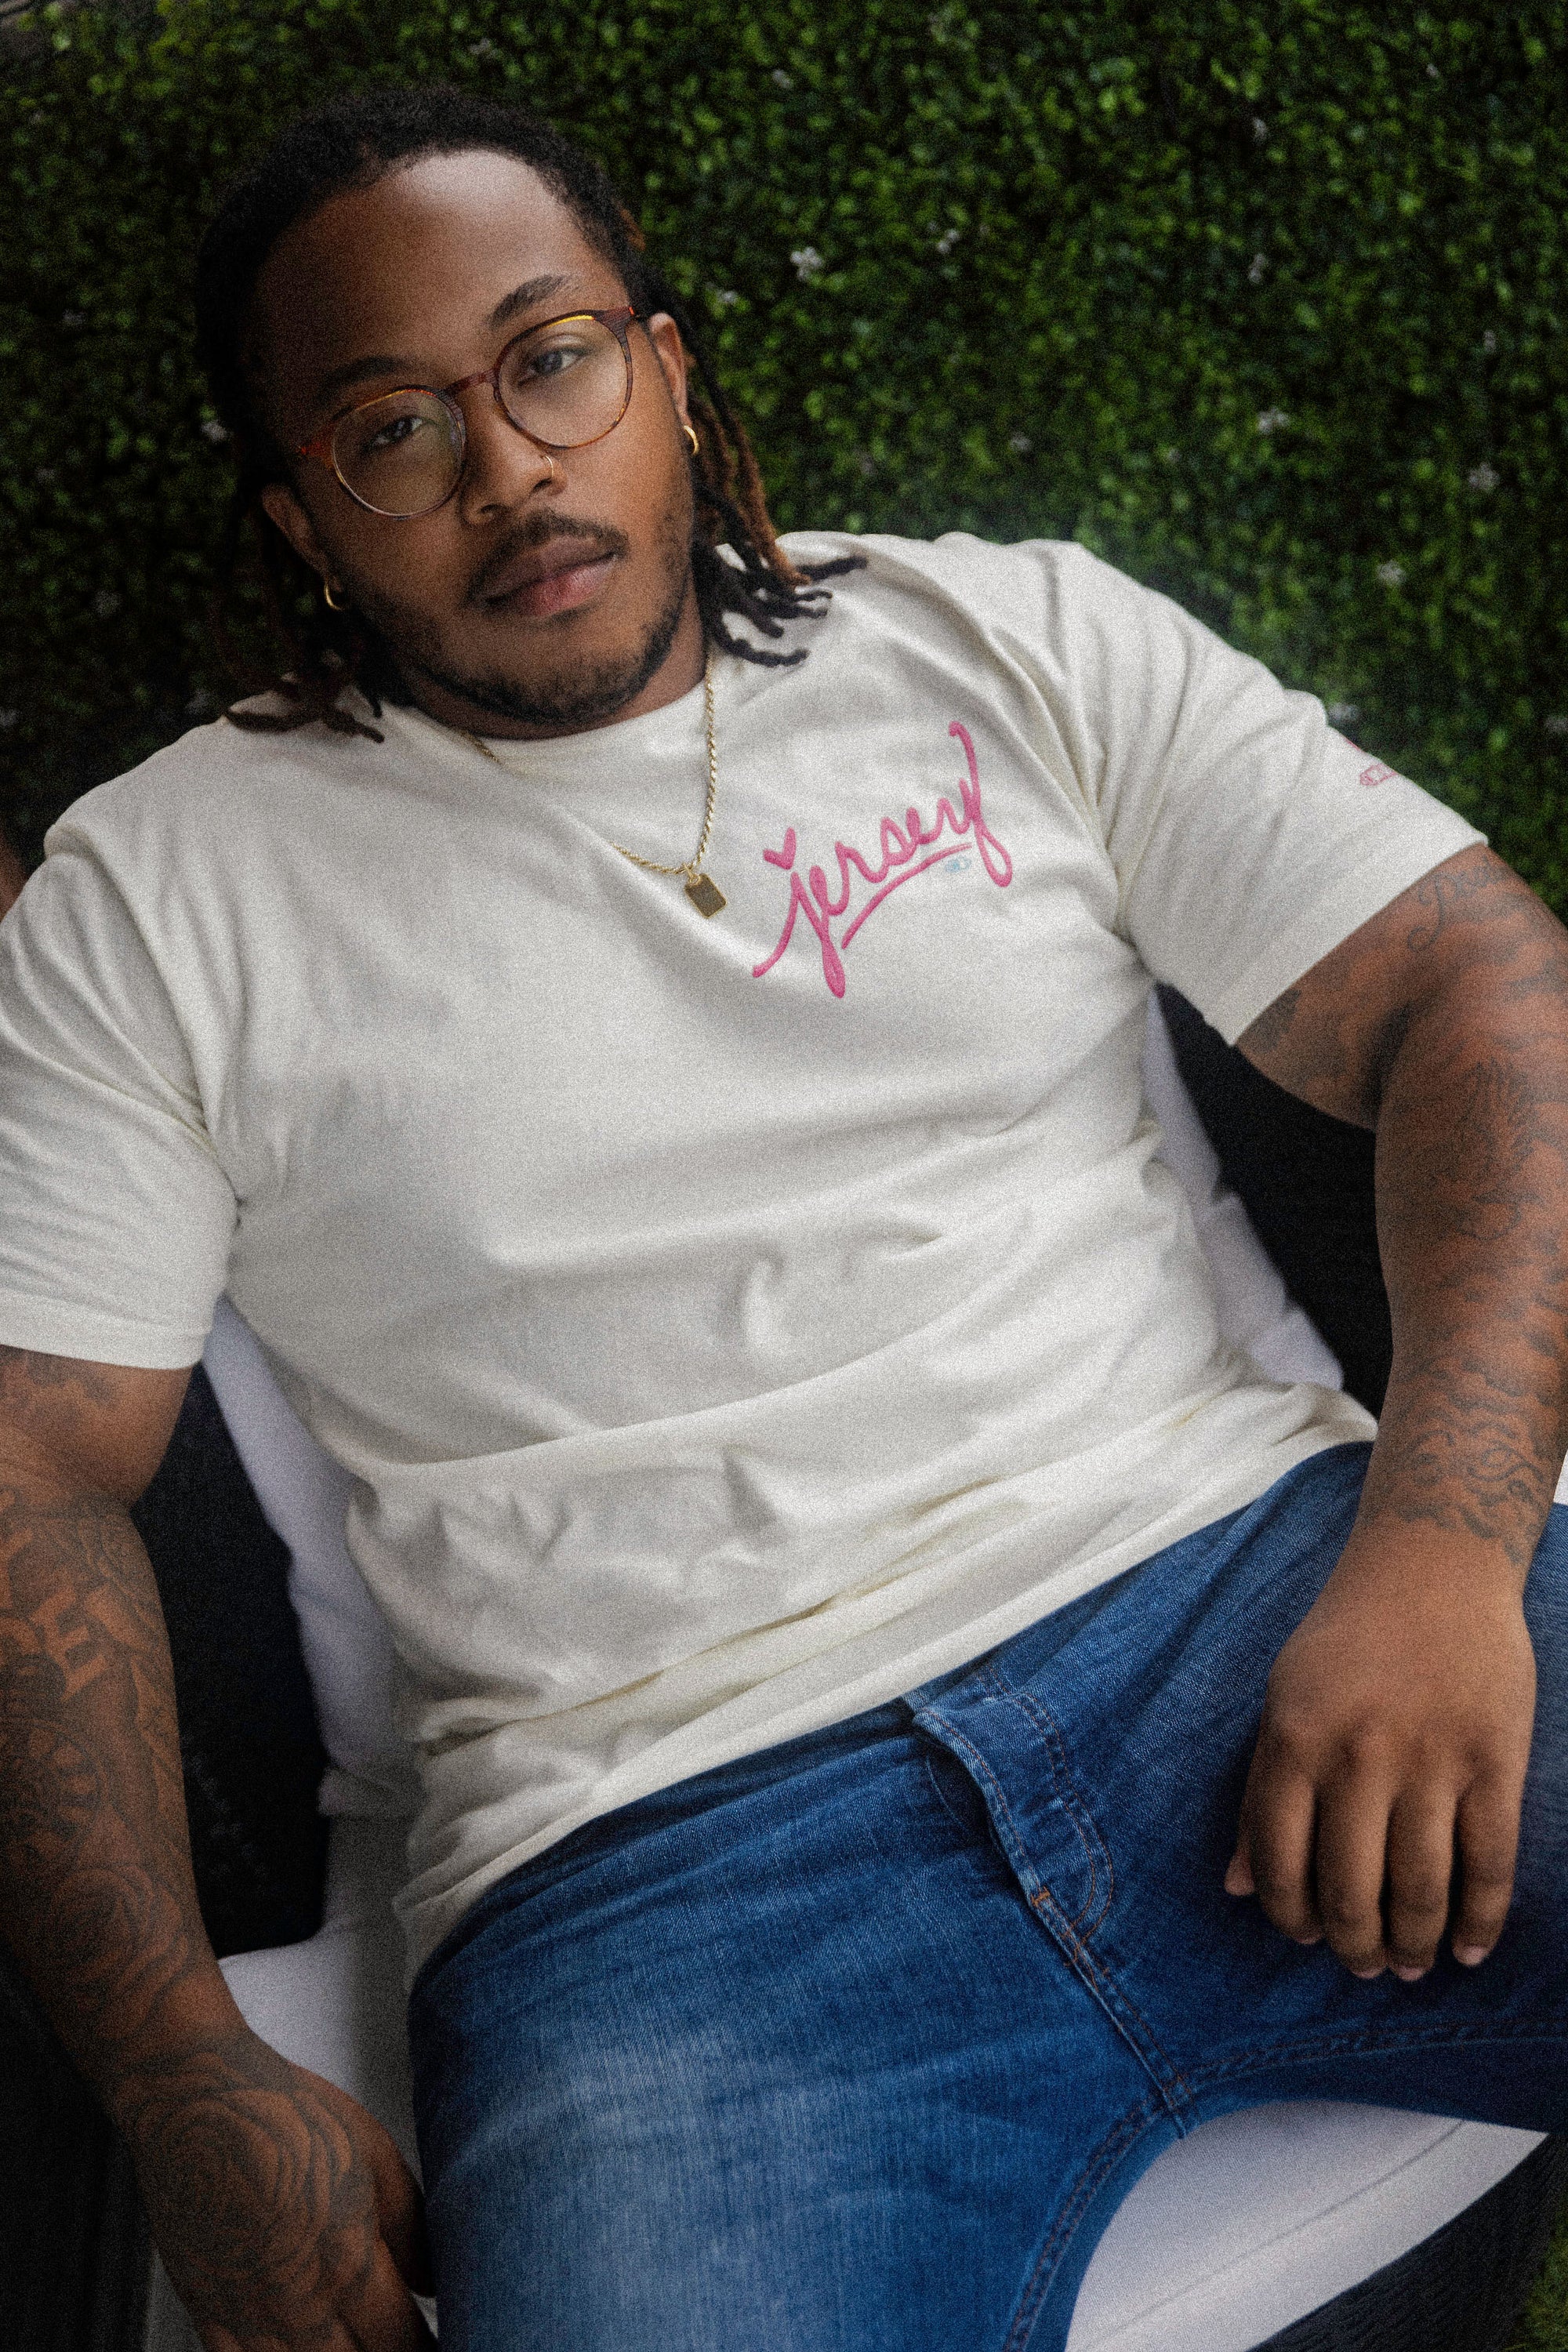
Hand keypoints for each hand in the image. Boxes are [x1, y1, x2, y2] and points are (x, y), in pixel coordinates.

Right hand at [123, 2025, 433, 2349]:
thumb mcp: (372, 2153)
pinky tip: (298, 2351)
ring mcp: (248, 2315)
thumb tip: (436, 2277)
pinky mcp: (206, 2312)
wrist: (195, 2101)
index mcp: (349, 2261)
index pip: (402, 2343)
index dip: (429, 2349)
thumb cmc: (285, 2114)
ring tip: (356, 2345)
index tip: (444, 2343)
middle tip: (403, 2344)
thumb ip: (410, 2224)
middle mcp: (300, 2303)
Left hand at [1225, 1533, 1536, 1978]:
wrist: (1432, 1566)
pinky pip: (1489, 1862)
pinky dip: (1480, 1920)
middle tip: (1365, 1965)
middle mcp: (1358, 1756)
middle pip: (1352, 1889)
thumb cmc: (1348, 1638)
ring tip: (1411, 1963)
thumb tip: (1237, 1887)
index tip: (1304, 1937)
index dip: (1291, 1916)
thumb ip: (1259, 1793)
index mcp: (1294, 1741)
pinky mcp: (1494, 1760)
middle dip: (1355, 1946)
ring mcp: (1430, 1760)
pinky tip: (1467, 1948)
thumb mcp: (1282, 1701)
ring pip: (1421, 1889)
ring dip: (1414, 1944)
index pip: (1281, 1861)